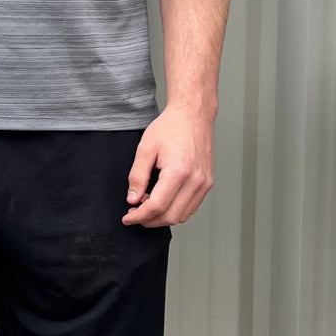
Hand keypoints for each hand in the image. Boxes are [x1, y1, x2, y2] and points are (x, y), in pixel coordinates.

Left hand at [122, 104, 214, 227]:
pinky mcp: (208, 182)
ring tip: (147, 205)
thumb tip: (133, 200)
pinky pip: (191, 206)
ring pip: (183, 215)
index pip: (157, 206)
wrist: (193, 115)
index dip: (139, 216)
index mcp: (179, 171)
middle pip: (171, 216)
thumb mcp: (145, 148)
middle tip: (135, 214)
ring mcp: (204, 183)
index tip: (128, 218)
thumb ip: (137, 176)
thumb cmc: (170, 127)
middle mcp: (196, 180)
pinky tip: (162, 201)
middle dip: (149, 221)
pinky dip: (175, 210)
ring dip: (163, 217)